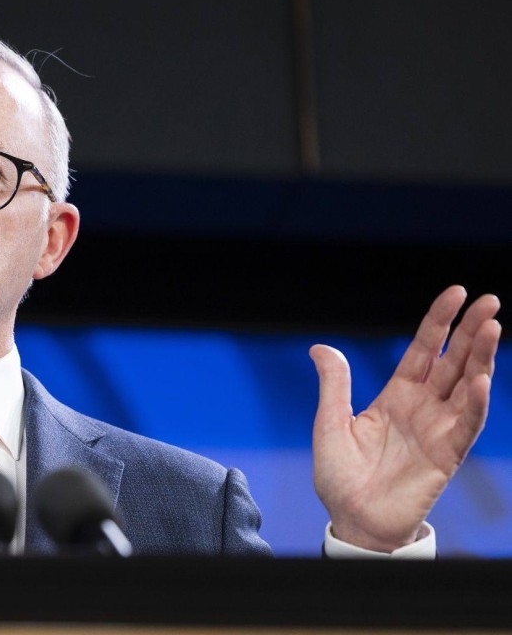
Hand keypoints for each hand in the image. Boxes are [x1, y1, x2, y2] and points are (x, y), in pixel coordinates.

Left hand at [310, 286, 500, 551]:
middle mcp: (422, 407)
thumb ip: (335, 385)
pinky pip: (465, 424)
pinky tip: (482, 379)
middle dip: (471, 330)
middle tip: (489, 300)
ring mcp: (438, 429)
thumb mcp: (330, 422)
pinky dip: (475, 402)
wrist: (351, 519)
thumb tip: (320, 347)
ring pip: (466, 386)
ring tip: (492, 326)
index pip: (423, 349)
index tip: (456, 292)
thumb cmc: (340, 475)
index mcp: (396, 395)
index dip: (438, 321)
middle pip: (452, 360)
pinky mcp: (446, 455)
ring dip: (481, 358)